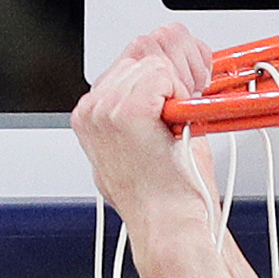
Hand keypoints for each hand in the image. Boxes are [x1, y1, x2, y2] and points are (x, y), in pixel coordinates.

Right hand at [71, 28, 218, 222]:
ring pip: (153, 60)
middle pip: (142, 50)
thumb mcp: (148, 142)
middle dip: (176, 71)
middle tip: (187, 107)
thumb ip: (147, 103)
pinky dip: (181, 93)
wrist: (170, 227)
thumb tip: (167, 71)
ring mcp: (105, 109)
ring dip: (179, 87)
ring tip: (179, 125)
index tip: (181, 93)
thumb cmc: (166, 196)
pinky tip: (176, 126)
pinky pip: (163, 72)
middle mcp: (92, 109)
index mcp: (91, 115)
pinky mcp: (127, 111)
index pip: (132, 59)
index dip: (166, 70)